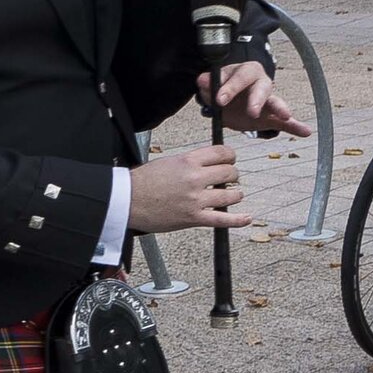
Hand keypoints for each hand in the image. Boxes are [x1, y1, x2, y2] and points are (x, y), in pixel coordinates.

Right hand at [128, 143, 248, 234]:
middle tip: (229, 178)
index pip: (222, 153)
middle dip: (232, 174)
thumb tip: (207, 166)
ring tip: (232, 195)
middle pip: (230, 172)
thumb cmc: (142, 183)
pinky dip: (238, 220)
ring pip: (231, 195)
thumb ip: (189, 163)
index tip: (230, 159)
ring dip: (235, 194)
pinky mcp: (194, 218)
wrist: (126, 201)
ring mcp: (196, 199)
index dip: (230, 156)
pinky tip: (246, 218)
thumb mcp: (168, 162)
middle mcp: (195, 178)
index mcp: (188, 161)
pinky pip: (223, 219)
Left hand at [200, 58, 305, 137]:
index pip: (239, 76)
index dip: (230, 87)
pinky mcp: (272, 116)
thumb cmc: (223, 88)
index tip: (220, 100)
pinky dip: (296, 126)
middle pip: (261, 87)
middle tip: (252, 111)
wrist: (228, 100)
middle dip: (257, 99)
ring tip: (286, 116)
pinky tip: (305, 131)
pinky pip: (286, 122)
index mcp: (245, 72)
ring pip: (276, 102)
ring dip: (280, 108)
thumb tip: (202, 81)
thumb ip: (208, 83)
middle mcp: (260, 83)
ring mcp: (268, 100)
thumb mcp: (213, 84)